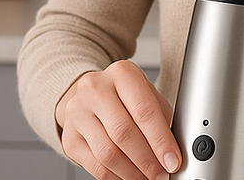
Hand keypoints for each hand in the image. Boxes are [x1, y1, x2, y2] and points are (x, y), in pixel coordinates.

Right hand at [56, 60, 181, 179]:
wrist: (91, 94)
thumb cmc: (125, 96)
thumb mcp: (147, 94)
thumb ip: (162, 117)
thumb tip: (175, 151)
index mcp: (122, 73)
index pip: (144, 110)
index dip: (161, 140)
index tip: (173, 160)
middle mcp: (95, 89)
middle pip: (123, 133)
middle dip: (147, 160)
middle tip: (162, 174)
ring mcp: (77, 113)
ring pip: (107, 153)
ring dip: (132, 172)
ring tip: (148, 178)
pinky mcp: (69, 137)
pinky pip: (95, 166)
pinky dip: (116, 177)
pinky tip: (130, 177)